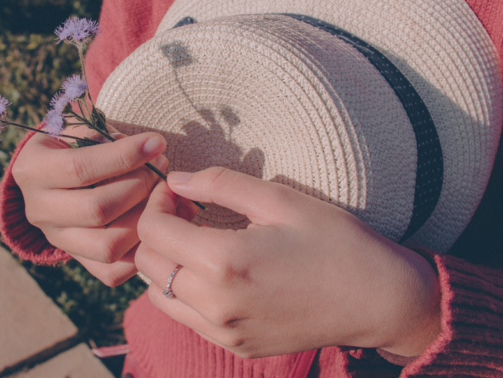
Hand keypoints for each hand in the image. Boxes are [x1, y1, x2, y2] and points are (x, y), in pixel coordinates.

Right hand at [12, 123, 167, 285]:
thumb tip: (150, 149)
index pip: (80, 168)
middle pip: (97, 209)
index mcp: (33, 170)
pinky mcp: (78, 262)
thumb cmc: (78, 145)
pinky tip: (154, 221)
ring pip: (108, 246)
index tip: (157, 142)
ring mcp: (58, 240)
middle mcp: (38, 210)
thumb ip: (109, 137)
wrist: (57, 177)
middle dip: (139, 186)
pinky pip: (113, 271)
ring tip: (161, 194)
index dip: (124, 156)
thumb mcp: (82, 129)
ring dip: (144, 219)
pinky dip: (141, 250)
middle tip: (160, 168)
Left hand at [135, 167, 441, 358]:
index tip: (176, 191)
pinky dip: (183, 290)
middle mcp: (215, 305)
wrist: (378, 300)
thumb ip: (219, 185)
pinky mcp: (237, 346)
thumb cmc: (334, 241)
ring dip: (165, 262)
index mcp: (223, 262)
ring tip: (196, 239)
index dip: (156, 203)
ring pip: (158, 295)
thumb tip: (176, 180)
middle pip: (147, 264)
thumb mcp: (279, 199)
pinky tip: (213, 270)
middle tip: (186, 211)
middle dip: (156, 231)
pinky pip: (186, 317)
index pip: (152, 231)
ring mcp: (225, 332)